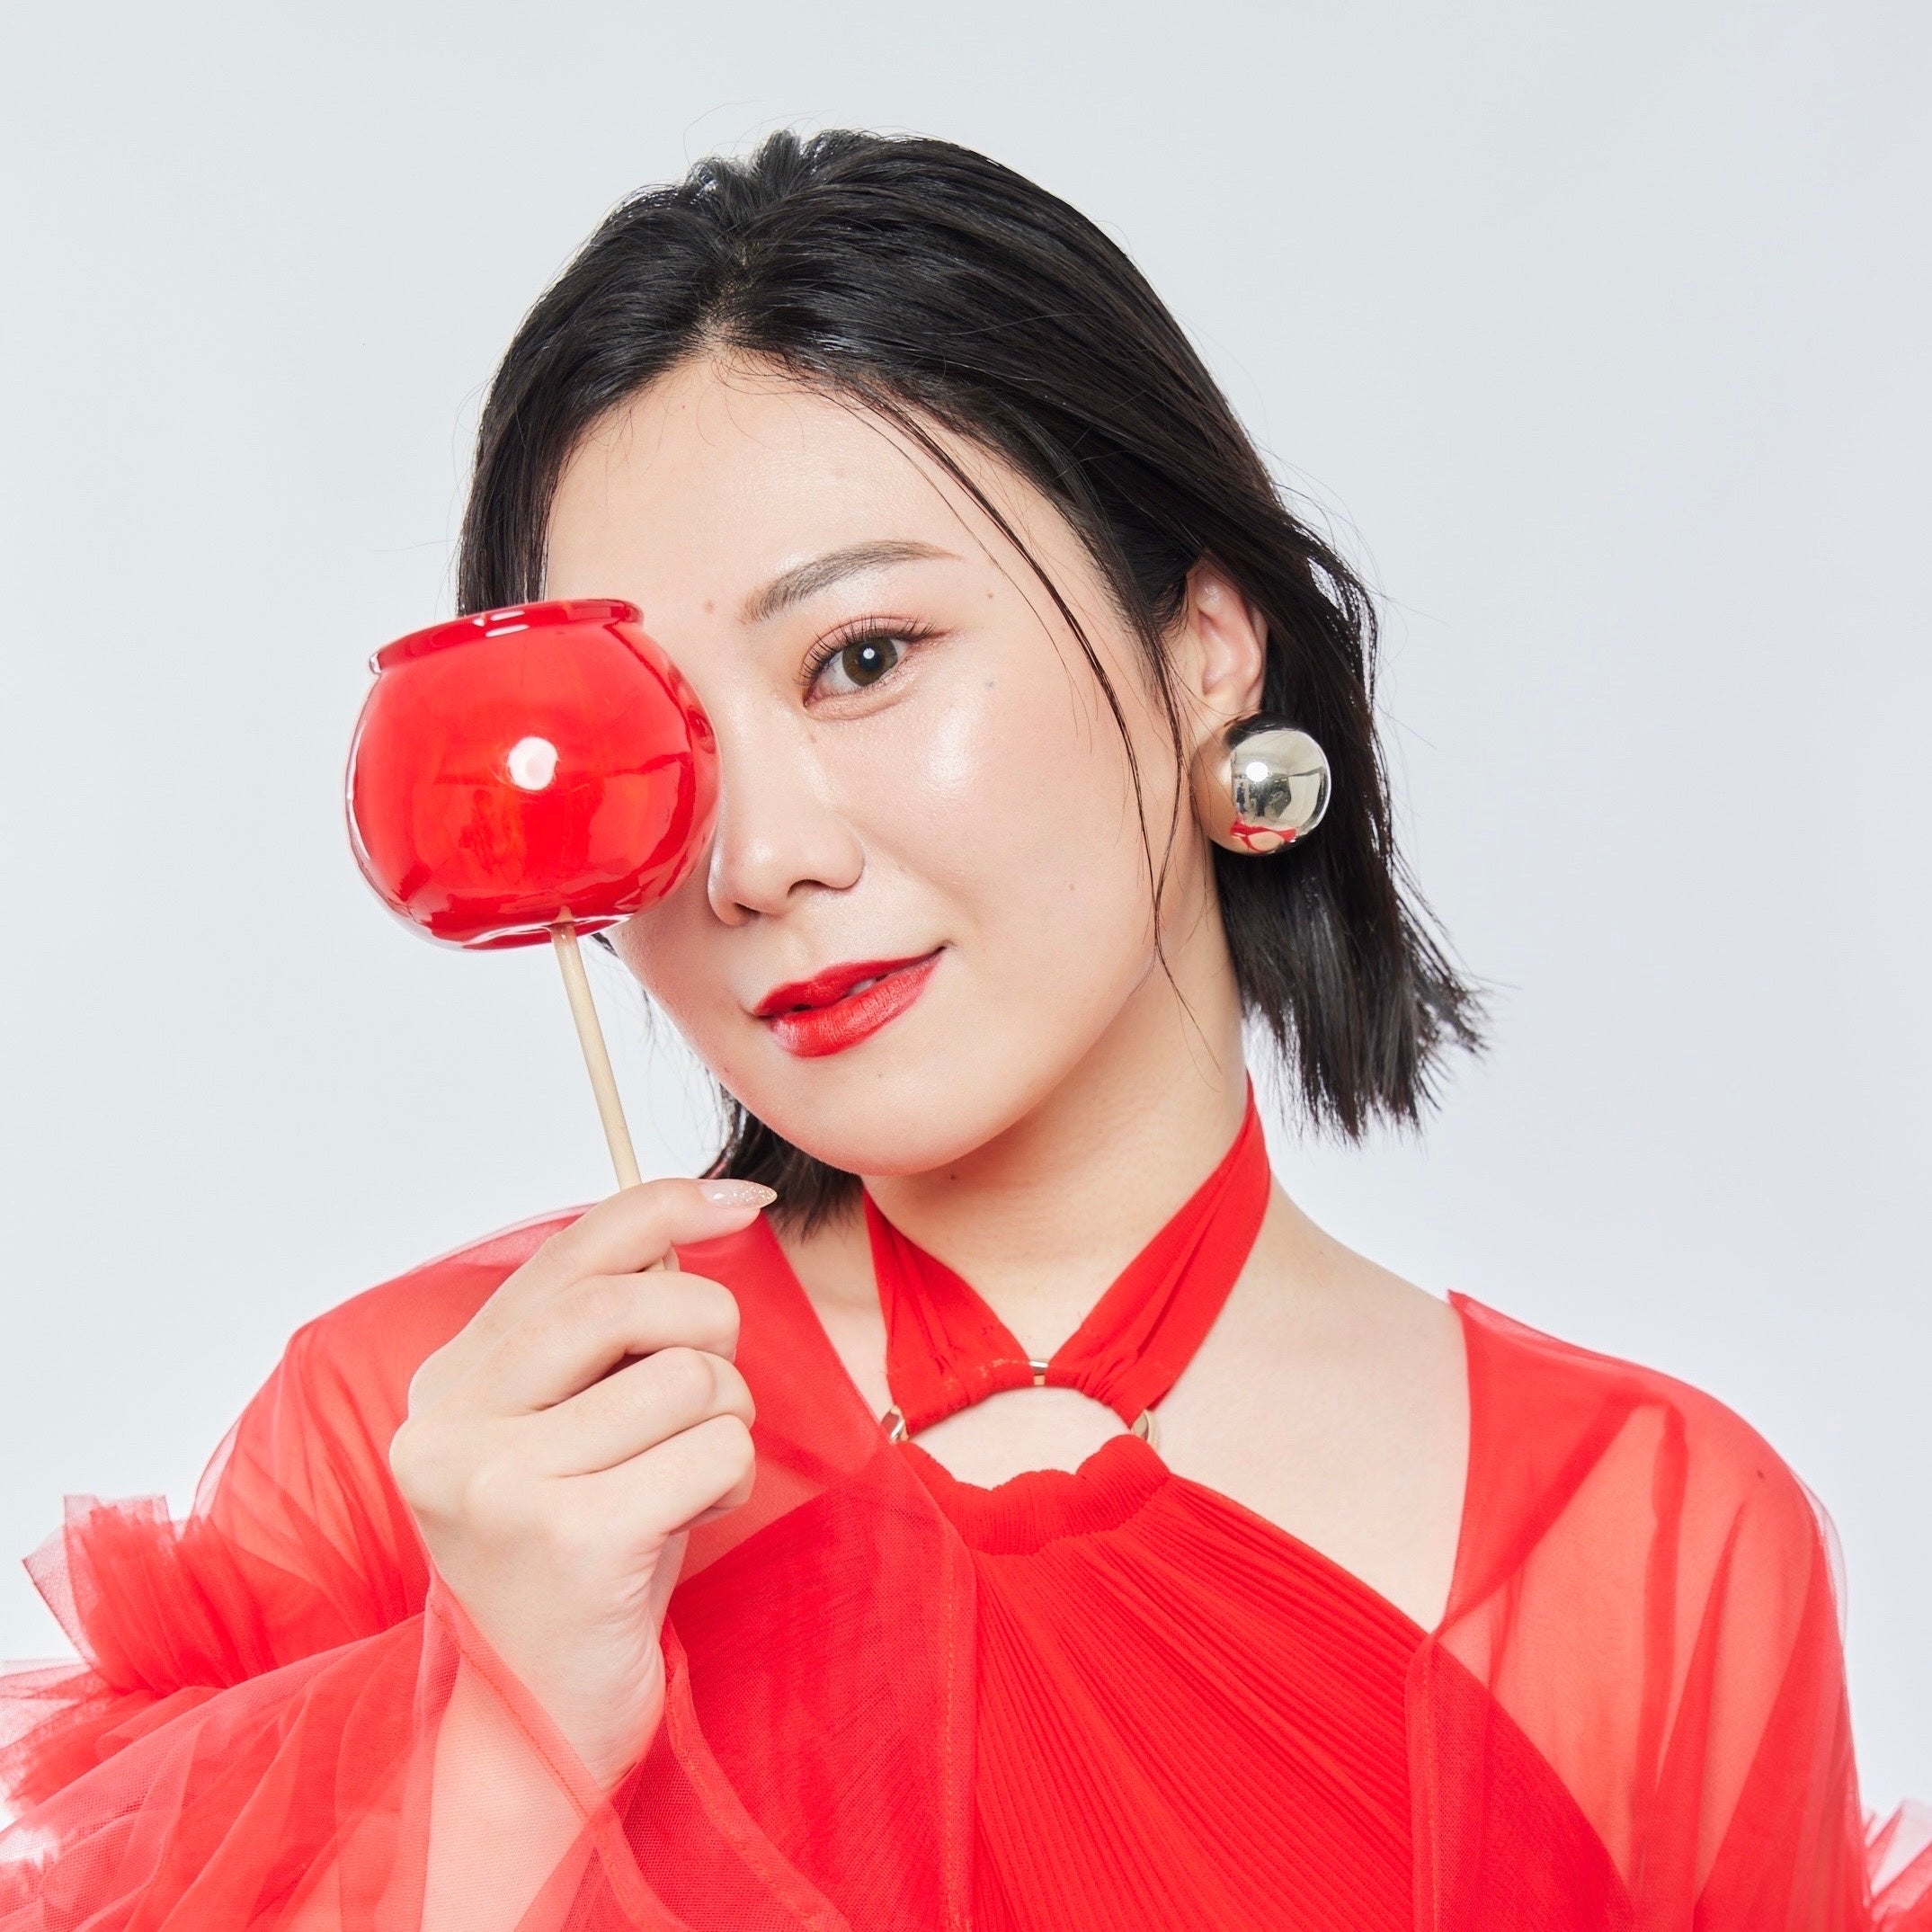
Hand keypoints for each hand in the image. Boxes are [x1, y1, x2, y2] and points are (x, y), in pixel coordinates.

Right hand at [390, 1177, 772, 1787]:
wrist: (540, 1721)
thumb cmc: (580, 1553)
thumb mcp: (572, 1425)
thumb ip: (605, 1325)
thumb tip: (702, 1212)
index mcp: (447, 1381)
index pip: (574, 1248)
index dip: (670, 1205)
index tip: (742, 1200)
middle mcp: (450, 1424)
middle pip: (636, 1301)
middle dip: (710, 1333)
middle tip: (702, 1400)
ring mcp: (500, 1484)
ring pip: (691, 1377)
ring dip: (720, 1427)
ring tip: (676, 1482)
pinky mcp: (569, 1541)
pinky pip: (715, 1452)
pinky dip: (727, 1483)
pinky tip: (680, 1525)